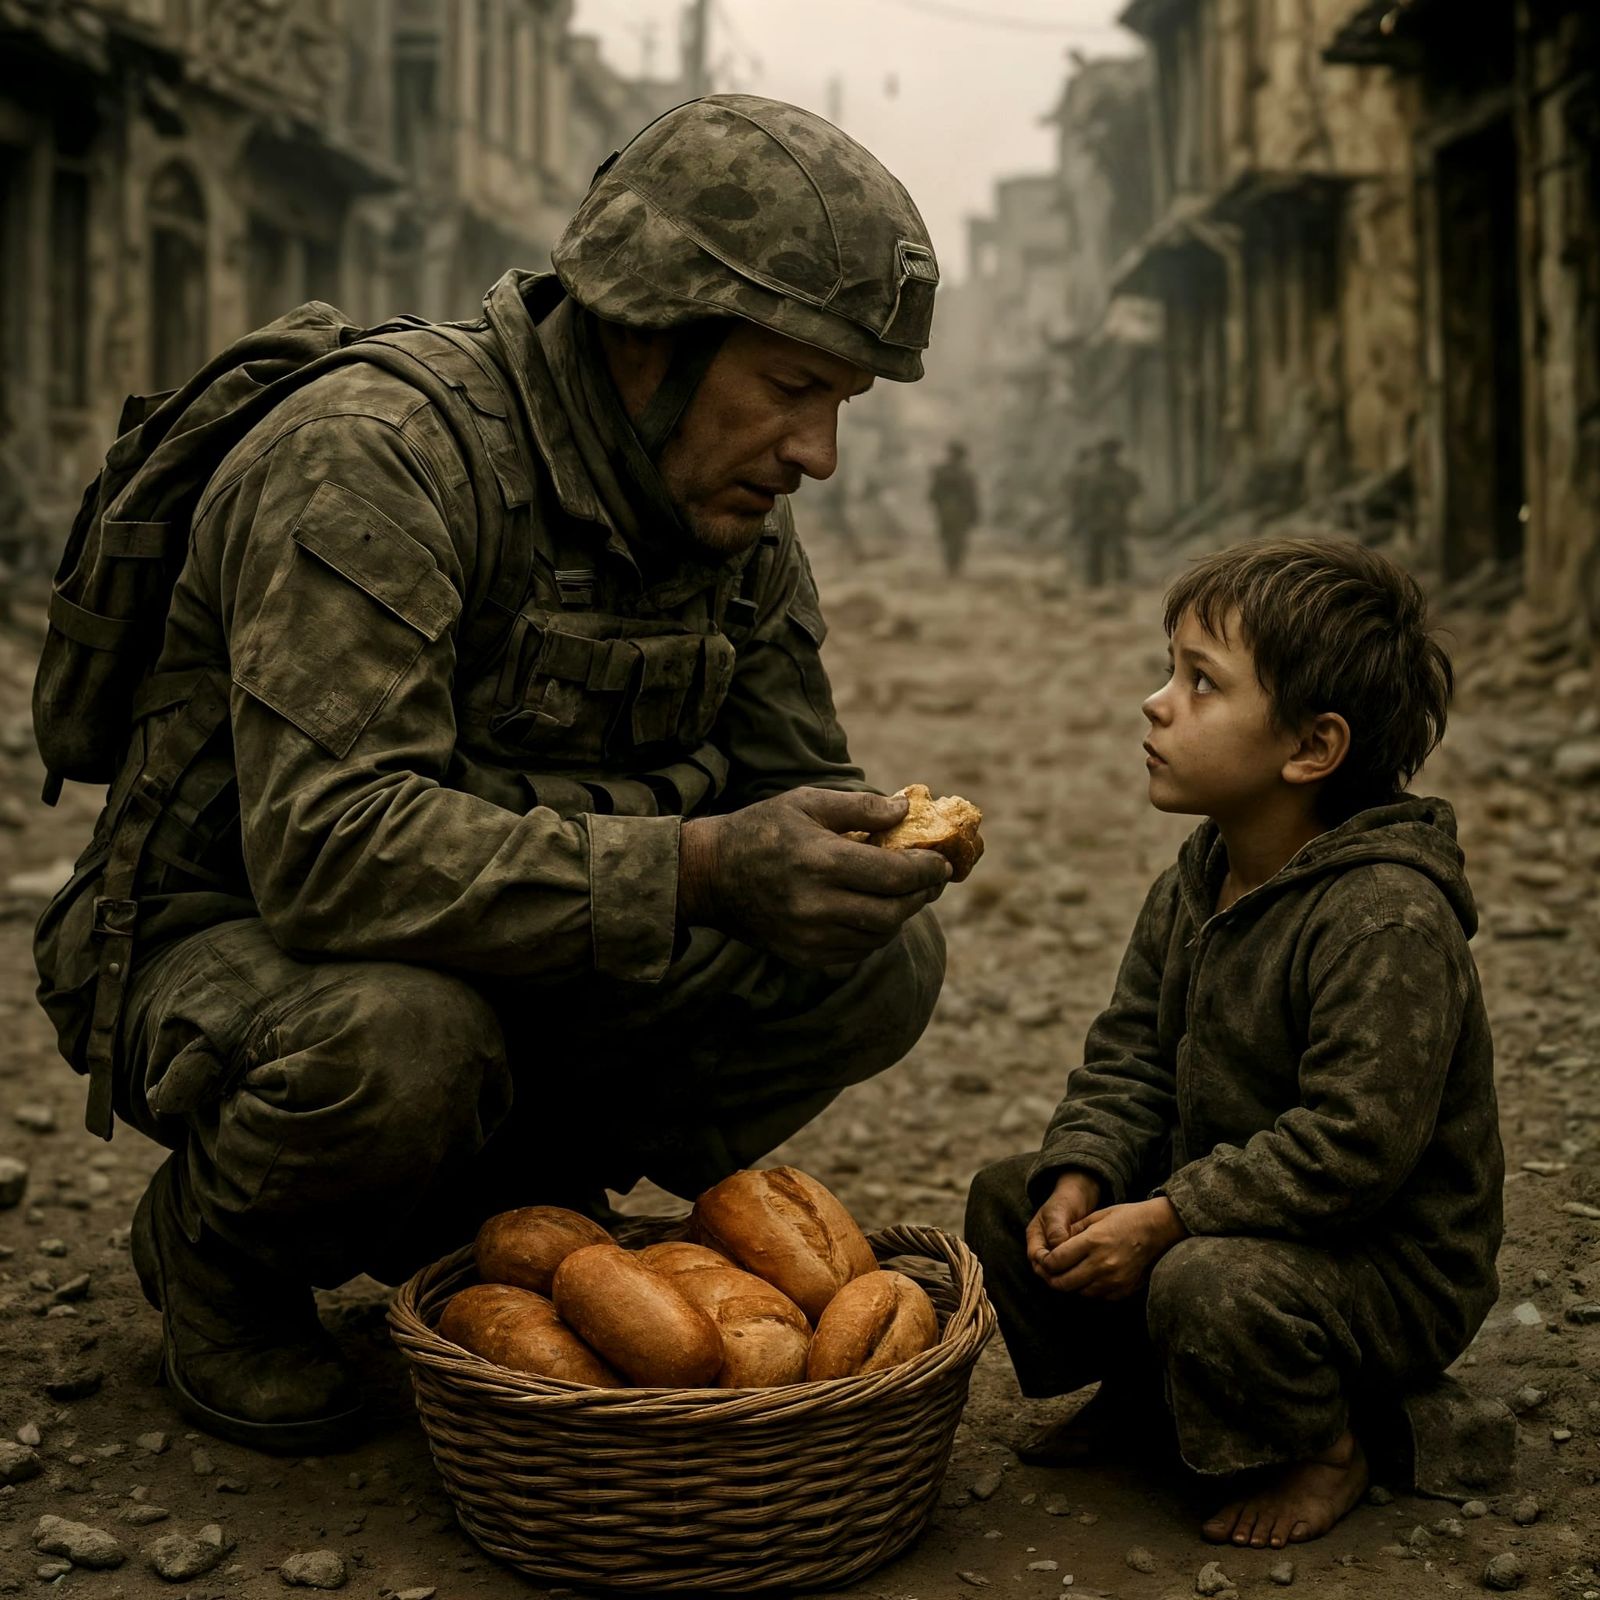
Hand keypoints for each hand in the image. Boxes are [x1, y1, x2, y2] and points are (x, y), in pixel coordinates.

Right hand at [679, 788, 950, 967]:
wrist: (708, 875)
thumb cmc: (761, 829)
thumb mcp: (807, 802)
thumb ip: (860, 807)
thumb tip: (905, 810)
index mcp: (820, 861)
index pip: (894, 875)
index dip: (927, 870)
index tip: (942, 862)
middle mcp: (817, 905)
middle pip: (893, 912)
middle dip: (920, 896)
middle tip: (931, 881)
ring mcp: (809, 936)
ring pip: (878, 936)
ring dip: (899, 915)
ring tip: (904, 894)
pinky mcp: (803, 956)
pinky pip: (856, 951)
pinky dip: (874, 933)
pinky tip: (873, 912)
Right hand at [1026, 1169, 1101, 1273]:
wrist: (1081, 1193)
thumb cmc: (1066, 1200)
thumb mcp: (1058, 1212)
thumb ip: (1056, 1231)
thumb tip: (1058, 1252)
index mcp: (1035, 1237)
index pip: (1037, 1259)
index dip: (1048, 1265)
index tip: (1065, 1263)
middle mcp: (1043, 1248)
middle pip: (1046, 1270)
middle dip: (1059, 1274)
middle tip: (1078, 1274)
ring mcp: (1056, 1252)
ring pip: (1058, 1272)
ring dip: (1070, 1273)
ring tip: (1086, 1271)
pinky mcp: (1070, 1255)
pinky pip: (1071, 1268)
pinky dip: (1078, 1269)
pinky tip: (1091, 1267)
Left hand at [1031, 1197, 1187, 1299]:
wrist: (1159, 1229)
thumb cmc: (1127, 1218)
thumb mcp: (1097, 1216)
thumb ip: (1073, 1230)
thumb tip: (1052, 1243)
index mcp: (1093, 1241)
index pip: (1056, 1262)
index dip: (1045, 1263)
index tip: (1044, 1260)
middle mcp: (1102, 1263)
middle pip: (1063, 1283)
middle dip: (1052, 1279)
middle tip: (1050, 1272)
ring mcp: (1114, 1280)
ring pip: (1078, 1292)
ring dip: (1071, 1284)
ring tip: (1070, 1272)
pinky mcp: (1123, 1290)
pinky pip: (1097, 1296)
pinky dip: (1089, 1289)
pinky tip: (1090, 1276)